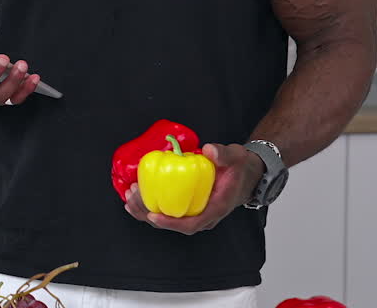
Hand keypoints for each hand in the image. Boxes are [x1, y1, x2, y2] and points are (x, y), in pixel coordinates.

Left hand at [123, 143, 263, 234]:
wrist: (247, 174)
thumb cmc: (240, 168)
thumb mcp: (236, 158)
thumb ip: (223, 154)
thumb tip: (209, 151)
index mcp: (215, 208)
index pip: (191, 225)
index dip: (170, 223)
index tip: (153, 215)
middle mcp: (204, 216)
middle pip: (173, 223)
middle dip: (149, 214)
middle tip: (133, 197)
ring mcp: (195, 212)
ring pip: (167, 218)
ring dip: (145, 210)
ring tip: (129, 196)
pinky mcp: (188, 205)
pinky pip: (166, 210)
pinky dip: (149, 205)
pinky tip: (134, 197)